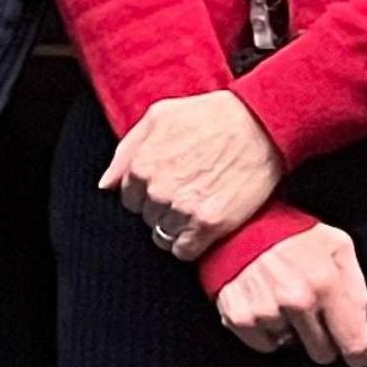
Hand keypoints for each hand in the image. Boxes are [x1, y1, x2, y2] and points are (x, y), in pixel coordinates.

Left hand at [101, 90, 286, 262]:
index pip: (130, 200)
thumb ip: (126, 150)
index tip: (168, 185)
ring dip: (177, 227)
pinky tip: (204, 226)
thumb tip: (106, 184)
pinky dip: (191, 244)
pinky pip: (184, 251)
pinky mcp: (210, 224)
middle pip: (147, 219)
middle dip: (162, 210)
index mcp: (142, 165)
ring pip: (163, 236)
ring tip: (198, 206)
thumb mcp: (158, 117)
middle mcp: (158, 190)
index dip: (148, 194)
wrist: (260, 125)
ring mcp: (183, 209)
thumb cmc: (210, 115)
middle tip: (188, 192)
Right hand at [214, 222, 366, 366]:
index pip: (353, 343)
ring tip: (283, 300)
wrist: (238, 221)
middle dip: (323, 339)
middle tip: (314, 315)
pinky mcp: (238, 316)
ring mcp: (265, 310)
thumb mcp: (337, 246)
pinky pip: (264, 345)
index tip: (356, 355)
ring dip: (291, 331)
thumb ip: (355, 288)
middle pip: (322, 353)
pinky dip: (267, 332)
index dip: (358, 353)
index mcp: (325, 282)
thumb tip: (361, 329)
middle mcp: (295, 300)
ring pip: (292, 347)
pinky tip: (265, 306)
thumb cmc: (293, 233)